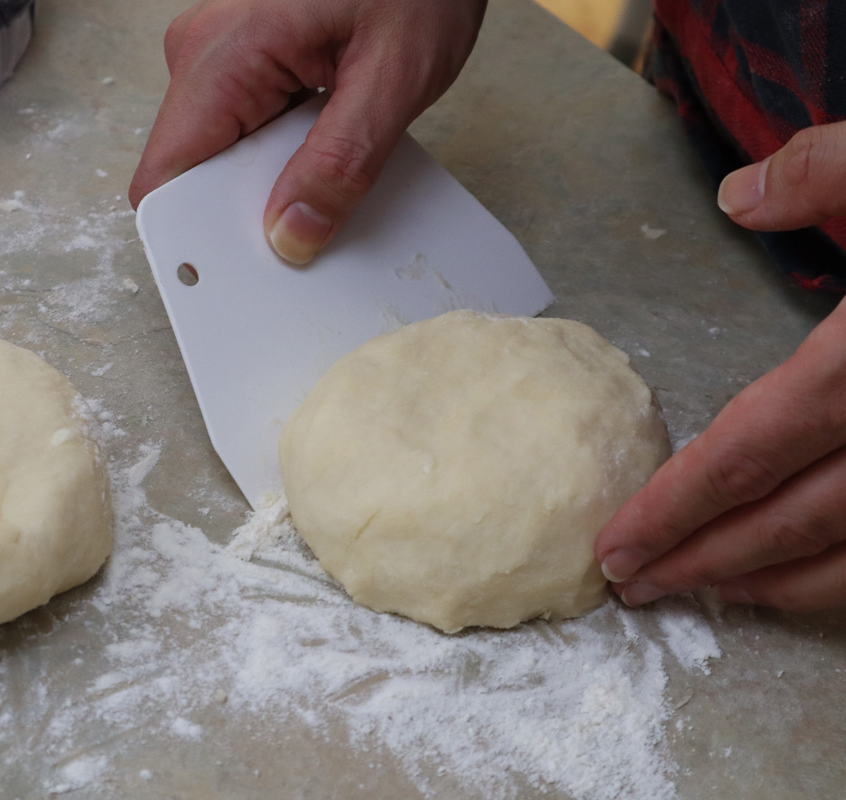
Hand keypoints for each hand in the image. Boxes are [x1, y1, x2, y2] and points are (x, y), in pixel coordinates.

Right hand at [129, 0, 487, 263]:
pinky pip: (245, 129)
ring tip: (335, 163)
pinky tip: (329, 145)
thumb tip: (292, 235)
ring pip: (221, 154)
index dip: (193, 236)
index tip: (236, 274)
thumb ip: (341, 164)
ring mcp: (221, 57)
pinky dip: (282, 154)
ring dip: (271, 180)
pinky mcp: (246, 60)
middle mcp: (203, 56)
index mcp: (221, 58)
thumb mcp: (392, 76)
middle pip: (193, 173)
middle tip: (316, 218)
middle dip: (247, 211)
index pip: (164, 177)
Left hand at [596, 120, 845, 611]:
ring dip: (774, 583)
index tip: (617, 545)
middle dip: (702, 560)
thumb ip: (827, 172)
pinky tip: (815, 577)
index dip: (675, 507)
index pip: (748, 453)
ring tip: (709, 588)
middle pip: (787, 524)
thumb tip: (737, 197)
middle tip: (632, 585)